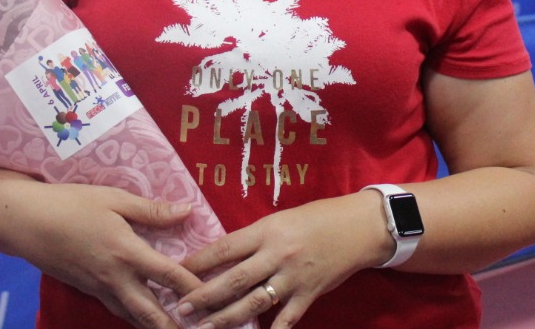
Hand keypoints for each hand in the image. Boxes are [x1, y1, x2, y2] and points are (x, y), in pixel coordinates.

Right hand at [0, 181, 206, 328]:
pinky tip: (144, 317)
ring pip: (133, 316)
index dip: (194, 288)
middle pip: (151, 312)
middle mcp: (115, 277)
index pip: (169, 276)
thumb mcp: (114, 198)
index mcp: (127, 252)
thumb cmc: (70, 204)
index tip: (214, 296)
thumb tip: (187, 211)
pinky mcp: (87, 289)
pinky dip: (134, 316)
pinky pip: (117, 309)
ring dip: (155, 326)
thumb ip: (152, 210)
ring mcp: (99, 287)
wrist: (24, 223)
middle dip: (174, 327)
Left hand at [175, 191, 387, 328]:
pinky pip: (286, 319)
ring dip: (226, 317)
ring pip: (254, 302)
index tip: (176, 272)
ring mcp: (293, 277)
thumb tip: (224, 256)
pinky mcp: (309, 294)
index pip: (225, 247)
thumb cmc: (318, 217)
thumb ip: (256, 238)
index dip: (199, 261)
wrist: (358, 227)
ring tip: (204, 328)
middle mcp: (277, 254)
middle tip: (181, 308)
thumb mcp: (281, 219)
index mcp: (267, 230)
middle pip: (234, 279)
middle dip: (205, 296)